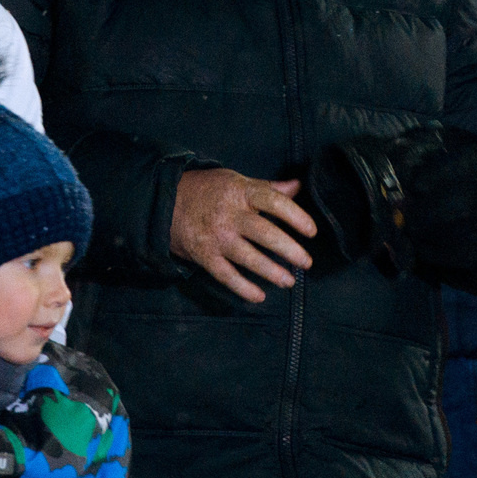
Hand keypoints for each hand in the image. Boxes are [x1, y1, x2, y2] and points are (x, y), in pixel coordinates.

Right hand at [170, 167, 312, 301]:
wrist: (164, 202)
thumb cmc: (207, 190)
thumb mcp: (236, 181)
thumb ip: (267, 188)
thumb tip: (297, 186)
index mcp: (240, 192)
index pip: (273, 201)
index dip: (295, 216)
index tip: (311, 231)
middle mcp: (229, 215)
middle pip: (264, 233)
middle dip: (289, 250)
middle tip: (306, 262)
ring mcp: (216, 237)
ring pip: (248, 258)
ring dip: (271, 272)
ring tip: (289, 280)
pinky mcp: (204, 256)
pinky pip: (226, 276)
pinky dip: (243, 288)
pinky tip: (259, 296)